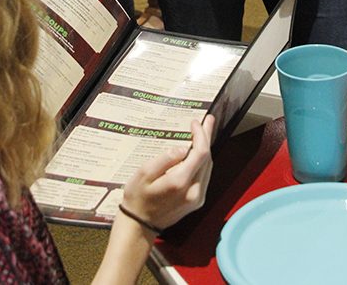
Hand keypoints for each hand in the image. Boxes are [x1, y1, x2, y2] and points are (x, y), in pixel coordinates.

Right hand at [120, 115, 213, 231]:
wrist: (139, 225)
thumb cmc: (138, 197)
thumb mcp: (144, 173)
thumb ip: (164, 159)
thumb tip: (181, 148)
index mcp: (180, 182)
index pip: (200, 153)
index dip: (201, 135)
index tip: (195, 122)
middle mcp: (193, 192)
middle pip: (207, 159)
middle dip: (206, 138)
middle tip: (207, 121)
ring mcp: (197, 198)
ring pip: (208, 167)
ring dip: (206, 148)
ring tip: (204, 132)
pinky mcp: (196, 202)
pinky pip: (204, 176)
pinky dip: (203, 161)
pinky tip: (198, 152)